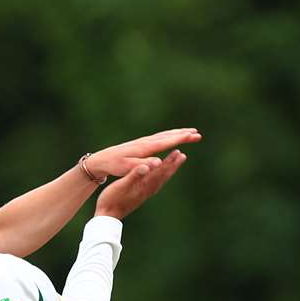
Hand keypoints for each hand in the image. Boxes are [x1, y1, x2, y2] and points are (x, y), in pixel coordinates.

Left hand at [84, 128, 200, 182]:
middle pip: (168, 136)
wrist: (101, 159)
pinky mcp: (141, 144)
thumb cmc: (115, 165)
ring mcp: (144, 142)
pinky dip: (169, 135)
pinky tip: (172, 136)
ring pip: (164, 135)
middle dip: (183, 134)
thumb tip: (158, 162)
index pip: (166, 142)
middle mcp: (146, 142)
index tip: (193, 135)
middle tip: (198, 133)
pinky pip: (159, 138)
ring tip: (190, 132)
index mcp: (145, 148)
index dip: (181, 139)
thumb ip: (144, 166)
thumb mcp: (128, 168)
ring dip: (177, 133)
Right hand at [95, 150, 186, 219]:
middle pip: (164, 175)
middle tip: (182, 156)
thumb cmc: (112, 199)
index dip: (169, 161)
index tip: (178, 152)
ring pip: (161, 180)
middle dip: (173, 165)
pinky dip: (161, 177)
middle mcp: (148, 190)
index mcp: (144, 185)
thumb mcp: (121, 185)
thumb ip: (134, 174)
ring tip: (175, 163)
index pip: (159, 171)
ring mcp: (146, 193)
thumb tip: (146, 166)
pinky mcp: (142, 195)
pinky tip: (160, 176)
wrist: (108, 216)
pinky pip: (156, 184)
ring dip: (169, 171)